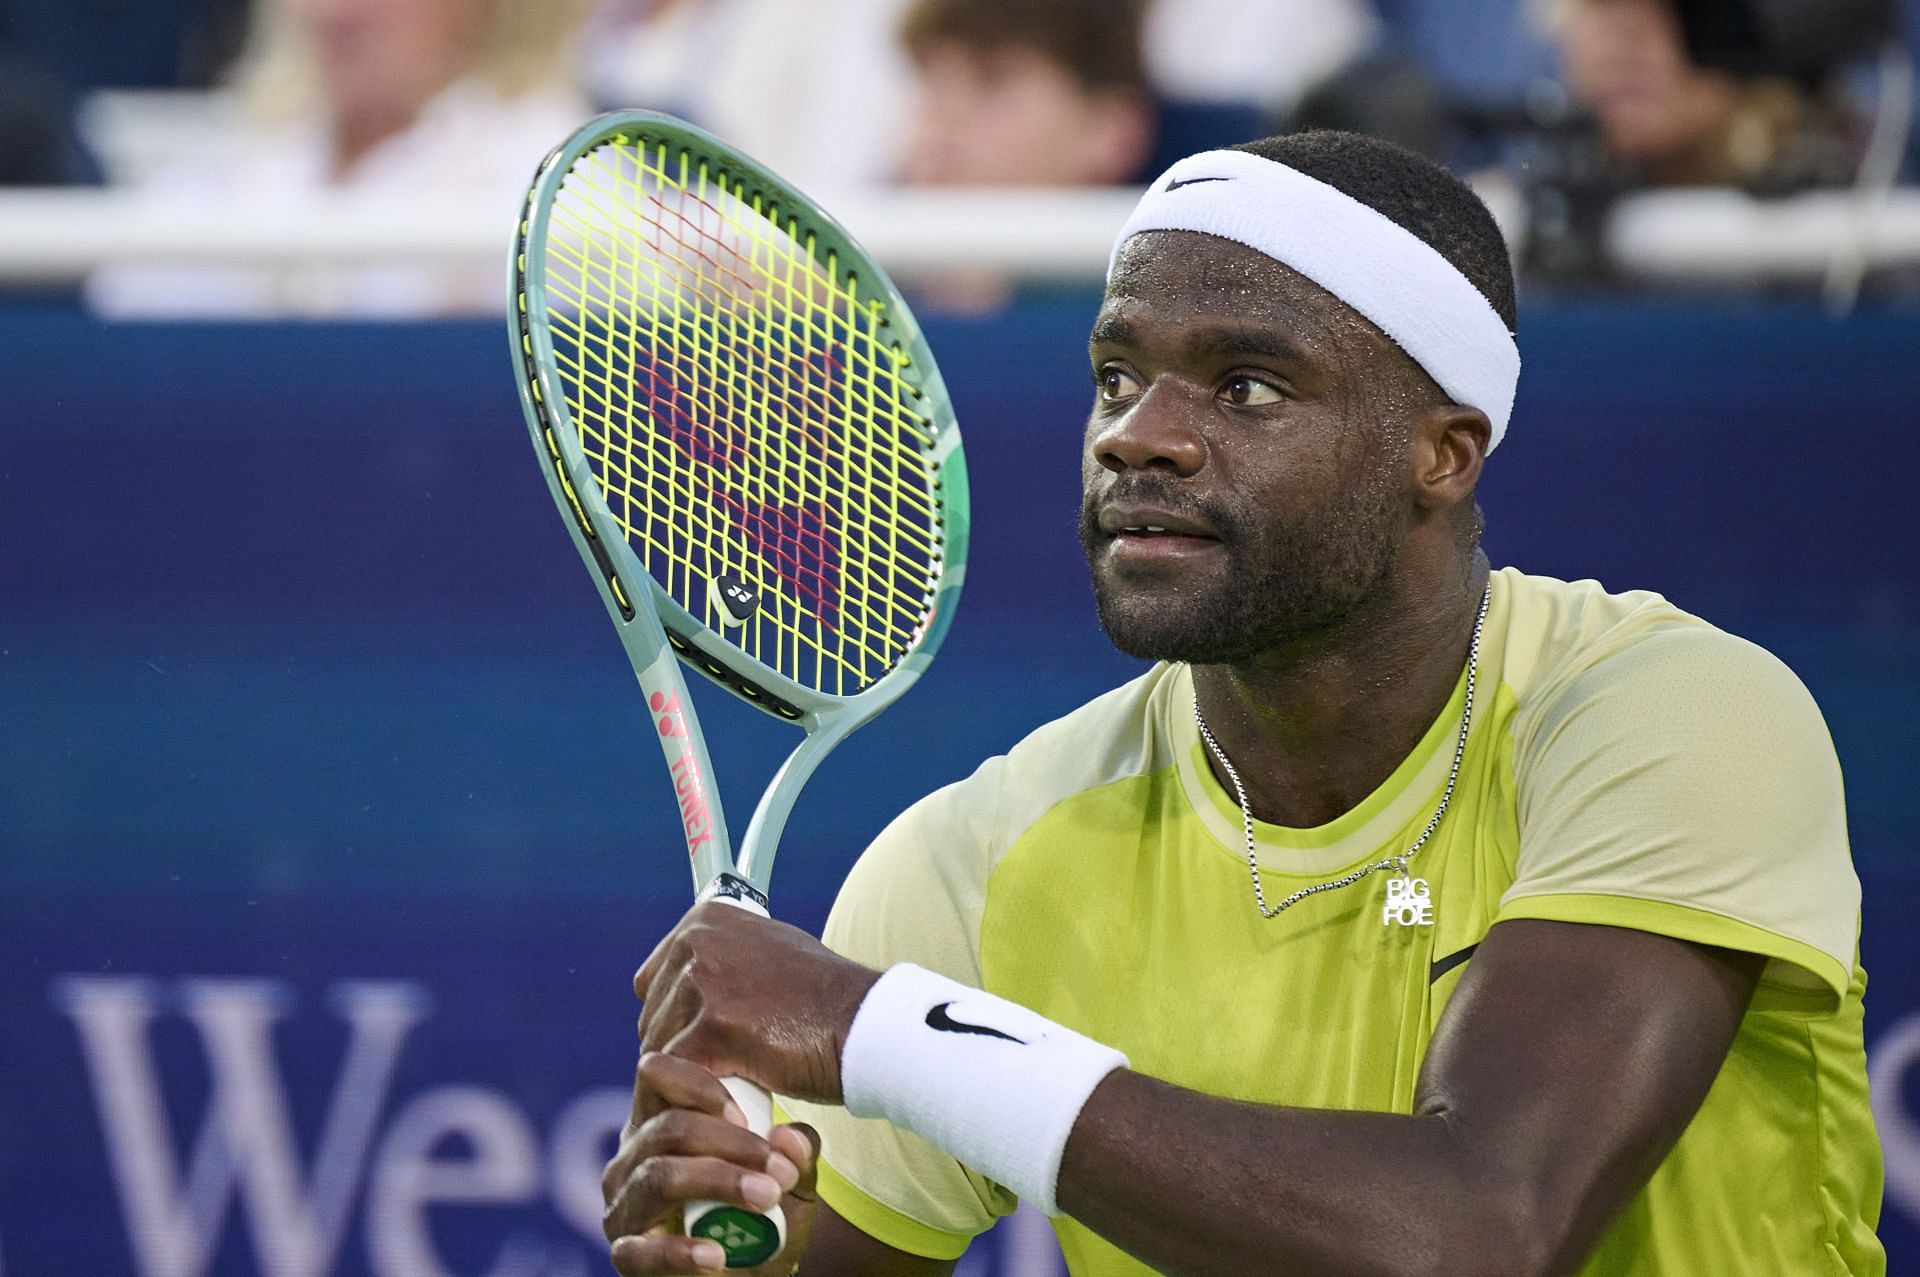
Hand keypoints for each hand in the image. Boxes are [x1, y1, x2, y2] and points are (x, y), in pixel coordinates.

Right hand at [604, 1052, 819, 1274]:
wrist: (750, 1275)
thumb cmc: (762, 1216)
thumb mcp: (791, 1181)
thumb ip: (796, 1155)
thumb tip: (791, 1139)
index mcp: (662, 1122)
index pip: (657, 1075)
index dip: (700, 1086)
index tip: (747, 1115)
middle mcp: (634, 1158)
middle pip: (667, 1127)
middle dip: (728, 1141)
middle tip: (779, 1167)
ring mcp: (625, 1206)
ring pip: (657, 1176)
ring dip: (717, 1182)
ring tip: (765, 1196)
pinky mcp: (627, 1256)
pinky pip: (639, 1250)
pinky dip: (679, 1251)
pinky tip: (715, 1256)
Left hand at [635, 901, 879, 1102]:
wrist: (863, 1022)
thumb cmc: (824, 998)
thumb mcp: (770, 951)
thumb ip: (726, 958)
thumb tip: (692, 978)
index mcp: (706, 920)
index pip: (653, 981)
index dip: (674, 1017)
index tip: (701, 1040)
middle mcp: (697, 942)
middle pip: (653, 1016)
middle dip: (679, 1049)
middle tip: (714, 1074)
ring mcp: (702, 983)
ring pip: (661, 1048)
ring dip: (686, 1077)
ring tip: (720, 1093)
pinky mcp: (711, 1028)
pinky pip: (679, 1074)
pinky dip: (696, 1096)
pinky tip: (722, 1106)